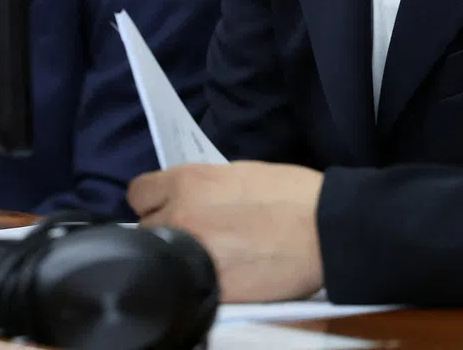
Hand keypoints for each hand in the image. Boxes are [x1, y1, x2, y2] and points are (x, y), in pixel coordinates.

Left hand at [128, 161, 325, 301]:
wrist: (324, 229)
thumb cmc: (290, 194)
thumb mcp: (239, 173)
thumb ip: (203, 186)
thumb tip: (186, 199)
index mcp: (190, 181)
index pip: (138, 192)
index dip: (154, 200)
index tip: (168, 206)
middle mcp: (181, 216)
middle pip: (144, 229)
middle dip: (166, 230)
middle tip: (194, 232)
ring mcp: (190, 255)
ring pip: (159, 260)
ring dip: (176, 257)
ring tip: (206, 256)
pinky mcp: (205, 289)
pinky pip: (183, 285)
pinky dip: (195, 282)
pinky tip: (218, 275)